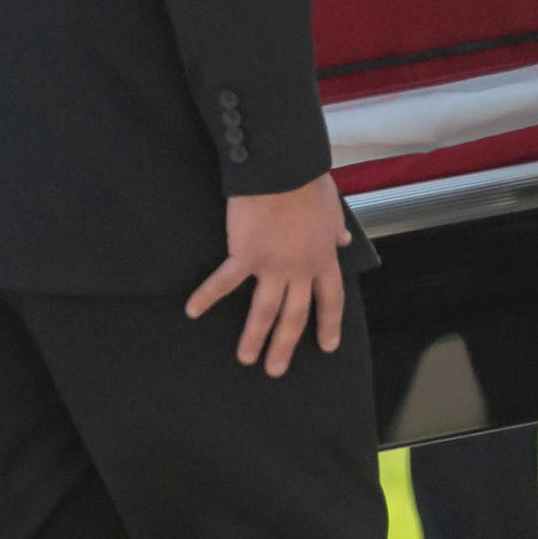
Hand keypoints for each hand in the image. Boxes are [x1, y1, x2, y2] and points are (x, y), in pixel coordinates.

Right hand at [185, 172, 349, 377]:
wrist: (283, 168)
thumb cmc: (307, 181)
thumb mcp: (332, 208)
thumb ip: (336, 229)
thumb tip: (344, 241)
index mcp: (323, 257)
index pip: (330, 299)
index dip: (329, 324)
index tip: (327, 345)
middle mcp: (300, 269)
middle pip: (295, 316)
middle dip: (286, 345)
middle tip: (276, 370)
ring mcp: (273, 265)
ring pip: (264, 311)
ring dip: (254, 338)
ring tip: (246, 359)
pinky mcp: (246, 255)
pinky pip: (225, 282)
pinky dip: (207, 296)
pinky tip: (193, 311)